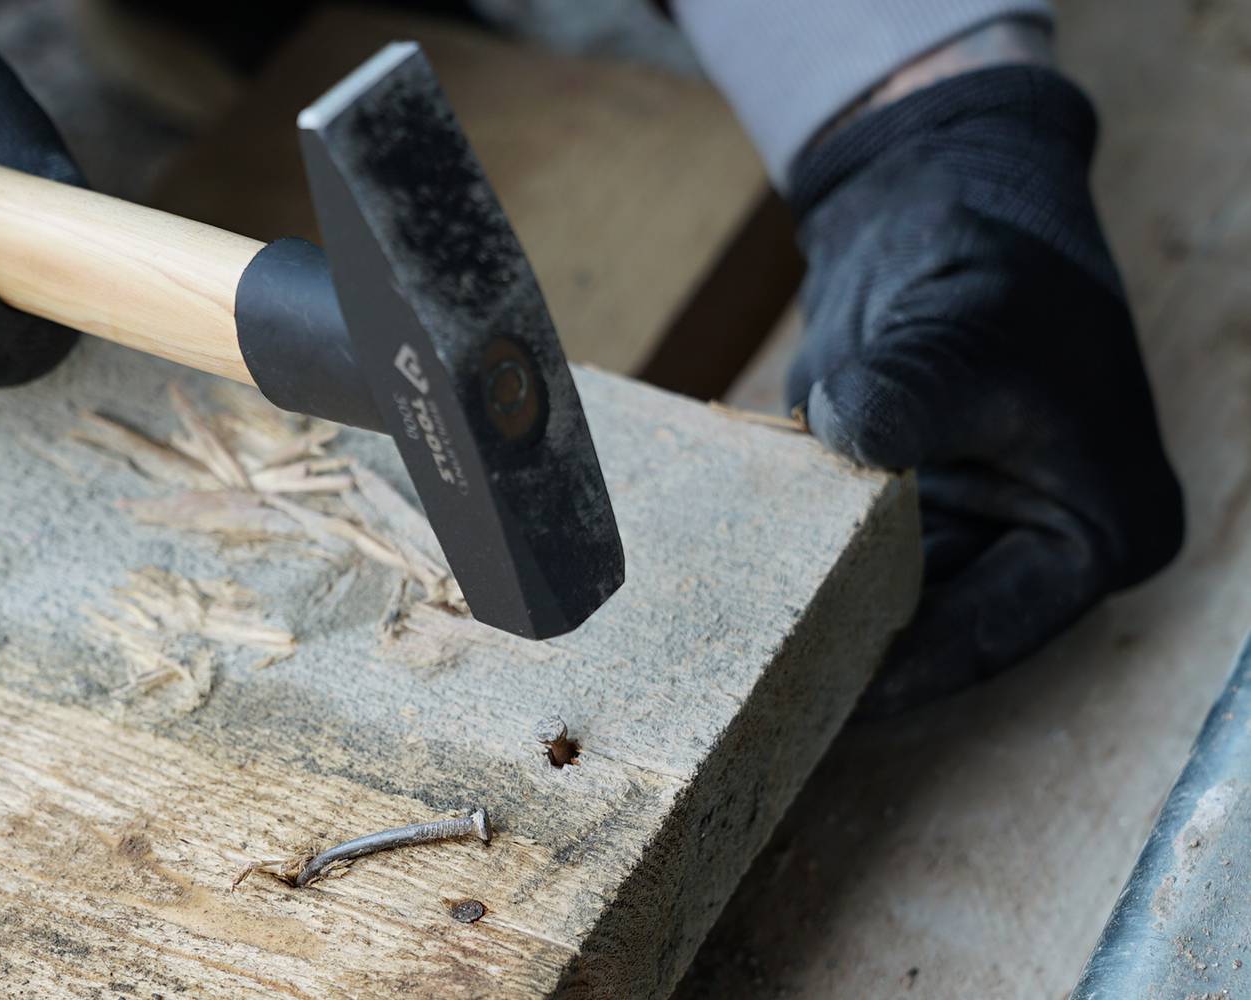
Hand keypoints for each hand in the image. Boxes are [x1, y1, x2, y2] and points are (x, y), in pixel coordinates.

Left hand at [786, 66, 1183, 715]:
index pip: (989, 633)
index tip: (818, 707)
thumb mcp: (968, 335)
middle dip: (845, 654)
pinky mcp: (893, 495)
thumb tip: (849, 427)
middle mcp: (1030, 543)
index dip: (902, 676)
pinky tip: (724, 588)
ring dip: (809, 610)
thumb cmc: (997, 263)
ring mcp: (959, 521)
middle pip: (931, 628)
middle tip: (750, 697)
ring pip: (877, 593)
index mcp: (1096, 530)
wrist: (941, 192)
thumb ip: (912, 394)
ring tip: (722, 659)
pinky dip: (791, 559)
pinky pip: (836, 545)